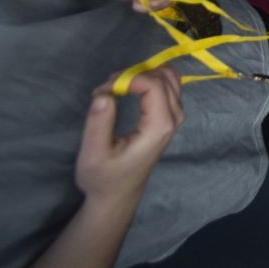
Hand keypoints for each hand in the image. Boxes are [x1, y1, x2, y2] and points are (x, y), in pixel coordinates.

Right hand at [76, 67, 183, 204]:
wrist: (117, 194)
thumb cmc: (103, 177)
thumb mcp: (93, 154)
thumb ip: (99, 123)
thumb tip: (104, 94)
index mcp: (158, 127)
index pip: (154, 84)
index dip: (128, 78)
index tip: (102, 90)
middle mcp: (173, 119)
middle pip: (164, 77)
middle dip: (134, 74)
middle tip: (107, 88)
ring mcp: (175, 117)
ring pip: (170, 78)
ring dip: (143, 74)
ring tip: (117, 87)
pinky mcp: (170, 116)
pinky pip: (169, 86)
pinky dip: (150, 79)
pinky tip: (131, 87)